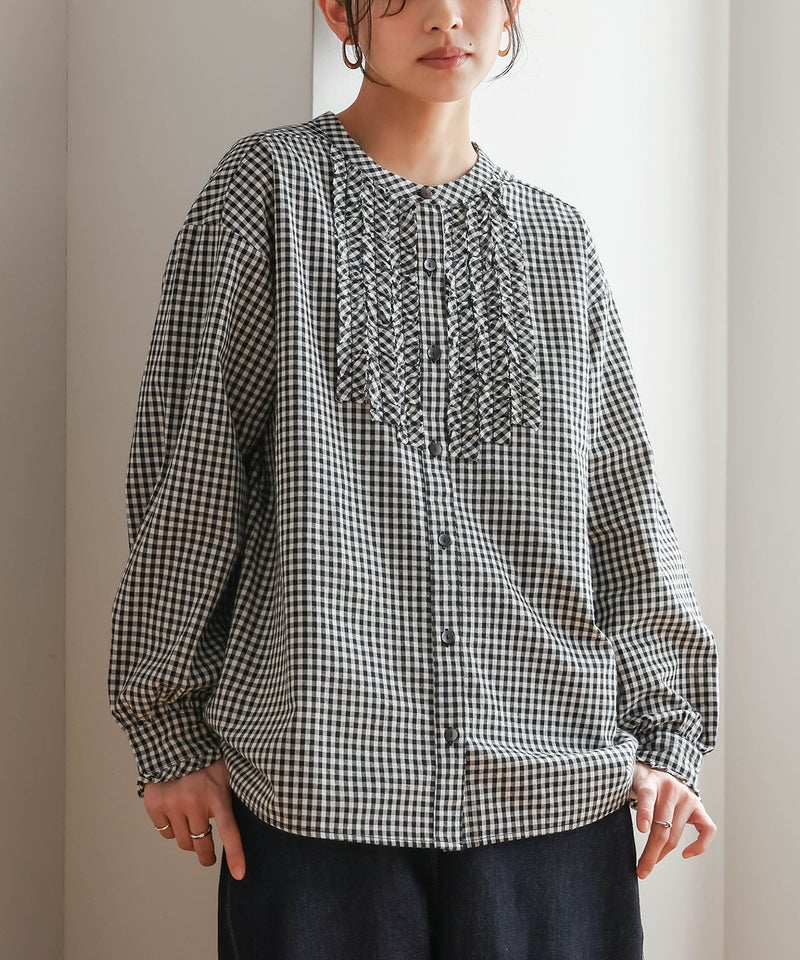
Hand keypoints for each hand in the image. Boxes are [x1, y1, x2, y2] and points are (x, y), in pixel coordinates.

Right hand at [143, 757, 245, 879]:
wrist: (174, 741)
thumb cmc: (206, 758)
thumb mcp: (225, 774)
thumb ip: (228, 796)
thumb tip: (234, 821)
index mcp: (217, 795)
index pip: (229, 831)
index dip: (235, 854)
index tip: (239, 874)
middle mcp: (194, 803)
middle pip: (200, 843)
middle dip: (206, 854)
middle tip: (208, 855)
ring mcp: (172, 805)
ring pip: (181, 841)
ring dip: (187, 839)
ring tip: (190, 826)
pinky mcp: (154, 805)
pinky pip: (164, 831)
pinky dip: (170, 827)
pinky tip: (174, 812)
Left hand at [628, 761, 715, 879]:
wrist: (662, 766)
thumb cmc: (641, 781)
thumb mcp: (629, 781)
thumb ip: (623, 795)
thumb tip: (602, 813)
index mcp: (650, 781)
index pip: (648, 797)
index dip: (645, 813)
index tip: (642, 829)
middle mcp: (671, 789)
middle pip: (662, 827)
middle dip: (651, 853)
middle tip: (641, 871)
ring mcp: (687, 798)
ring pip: (676, 834)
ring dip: (663, 854)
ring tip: (650, 863)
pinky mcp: (699, 806)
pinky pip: (707, 830)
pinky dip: (699, 846)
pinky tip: (685, 854)